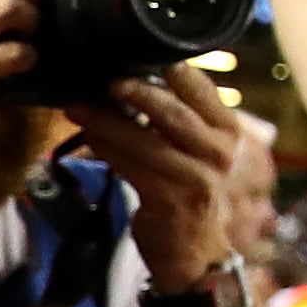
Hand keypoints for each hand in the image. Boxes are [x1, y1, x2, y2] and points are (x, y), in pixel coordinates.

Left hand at [66, 65, 248, 286]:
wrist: (196, 252)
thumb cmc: (190, 194)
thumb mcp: (198, 153)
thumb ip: (178, 123)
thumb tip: (132, 82)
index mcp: (229, 133)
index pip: (204, 91)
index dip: (175, 71)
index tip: (142, 54)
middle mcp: (220, 152)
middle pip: (175, 114)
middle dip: (139, 93)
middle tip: (107, 80)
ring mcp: (197, 177)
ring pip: (147, 140)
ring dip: (107, 122)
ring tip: (77, 106)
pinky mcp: (170, 200)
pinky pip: (131, 167)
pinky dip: (107, 150)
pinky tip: (87, 137)